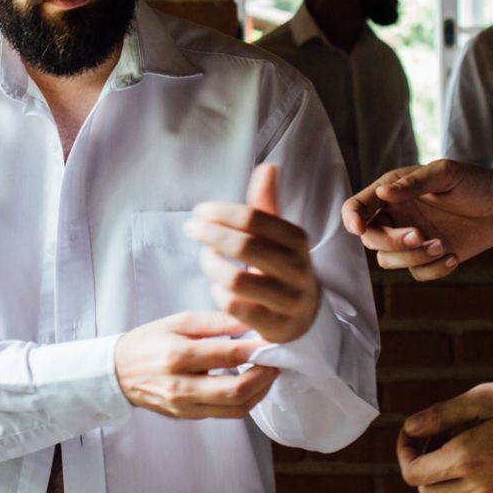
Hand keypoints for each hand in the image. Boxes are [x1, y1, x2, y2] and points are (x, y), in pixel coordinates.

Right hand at [112, 311, 279, 418]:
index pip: (229, 355)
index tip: (274, 341)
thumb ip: (214, 322)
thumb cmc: (149, 341)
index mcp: (178, 355)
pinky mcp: (189, 416)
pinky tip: (251, 384)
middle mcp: (182, 385)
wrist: (119, 372)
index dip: (258, 349)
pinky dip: (245, 400)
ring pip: (236, 408)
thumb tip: (248, 322)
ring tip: (269, 373)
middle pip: (237, 390)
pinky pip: (227, 414)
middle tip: (276, 361)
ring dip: (260, 392)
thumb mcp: (178, 321)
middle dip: (264, 376)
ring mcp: (186, 406)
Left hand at [185, 164, 320, 342]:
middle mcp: (297, 269)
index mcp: (297, 240)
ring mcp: (287, 300)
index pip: (254, 218)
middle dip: (210, 234)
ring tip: (206, 258)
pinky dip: (219, 293)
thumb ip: (266, 204)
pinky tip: (217, 286)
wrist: (302, 316)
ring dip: (212, 265)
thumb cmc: (280, 267)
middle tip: (190, 229)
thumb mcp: (277, 236)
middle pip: (244, 246)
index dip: (222, 212)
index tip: (199, 211)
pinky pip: (235, 307)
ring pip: (236, 279)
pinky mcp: (274, 326)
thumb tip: (268, 166)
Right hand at [341, 160, 492, 280]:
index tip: (359, 228)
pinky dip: (434, 270)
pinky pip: (417, 273)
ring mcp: (411, 240)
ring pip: (390, 261)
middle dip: (391, 242)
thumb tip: (383, 192)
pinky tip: (454, 256)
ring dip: (414, 257)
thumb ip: (413, 183)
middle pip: (371, 239)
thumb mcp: (445, 174)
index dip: (352, 218)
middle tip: (419, 235)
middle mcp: (396, 217)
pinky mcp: (428, 259)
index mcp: (393, 192)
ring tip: (443, 245)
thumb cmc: (473, 182)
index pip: (358, 207)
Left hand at [397, 380, 492, 492]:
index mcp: (467, 459)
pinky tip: (489, 468)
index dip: (405, 453)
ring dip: (448, 484)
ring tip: (465, 452)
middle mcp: (482, 488)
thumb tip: (410, 427)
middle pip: (430, 492)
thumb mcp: (483, 397)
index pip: (414, 474)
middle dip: (425, 466)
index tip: (414, 436)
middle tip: (440, 438)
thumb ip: (441, 415)